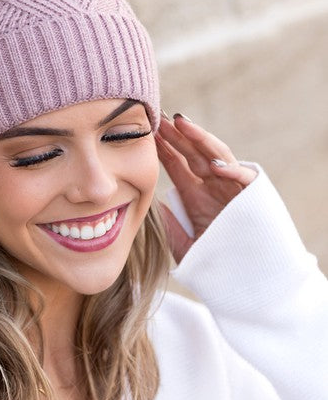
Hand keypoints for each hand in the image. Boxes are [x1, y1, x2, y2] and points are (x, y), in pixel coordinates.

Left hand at [156, 112, 256, 263]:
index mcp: (196, 195)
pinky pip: (244, 178)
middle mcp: (214, 186)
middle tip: (158, 117)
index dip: (163, 147)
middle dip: (176, 135)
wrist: (250, 282)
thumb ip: (171, 229)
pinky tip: (214, 164)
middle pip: (193, 153)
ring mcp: (233, 189)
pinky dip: (231, 170)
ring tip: (182, 124)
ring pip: (216, 156)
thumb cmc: (217, 265)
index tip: (145, 131)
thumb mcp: (187, 247)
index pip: (176, 164)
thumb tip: (155, 209)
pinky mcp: (253, 197)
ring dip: (200, 139)